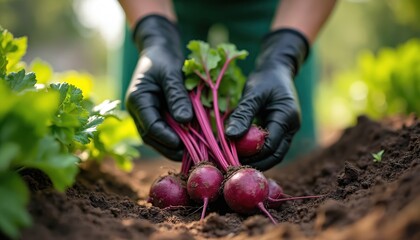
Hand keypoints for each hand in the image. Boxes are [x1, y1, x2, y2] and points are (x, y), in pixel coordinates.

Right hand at [126, 15, 192, 160]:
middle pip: (153, 137)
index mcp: (137, 100)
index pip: (150, 126)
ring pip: (158, 138)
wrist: (159, 51)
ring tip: (194, 152)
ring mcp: (146, 115)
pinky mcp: (156, 116)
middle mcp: (138, 111)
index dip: (167, 138)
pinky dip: (177, 138)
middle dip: (171, 148)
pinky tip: (192, 142)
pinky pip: (165, 132)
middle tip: (192, 155)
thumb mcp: (171, 73)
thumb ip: (177, 96)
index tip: (184, 145)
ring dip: (174, 147)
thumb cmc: (163, 58)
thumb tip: (185, 120)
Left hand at [225, 29, 309, 170]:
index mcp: (287, 118)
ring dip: (255, 160)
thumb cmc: (265, 78)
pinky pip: (269, 147)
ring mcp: (287, 131)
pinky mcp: (280, 132)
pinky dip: (255, 153)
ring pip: (273, 154)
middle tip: (232, 166)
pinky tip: (239, 153)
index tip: (231, 158)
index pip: (271, 146)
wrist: (277, 69)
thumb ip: (243, 114)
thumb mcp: (253, 93)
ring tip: (234, 162)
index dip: (252, 155)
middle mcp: (291, 128)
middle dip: (255, 164)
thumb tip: (229, 136)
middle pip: (275, 155)